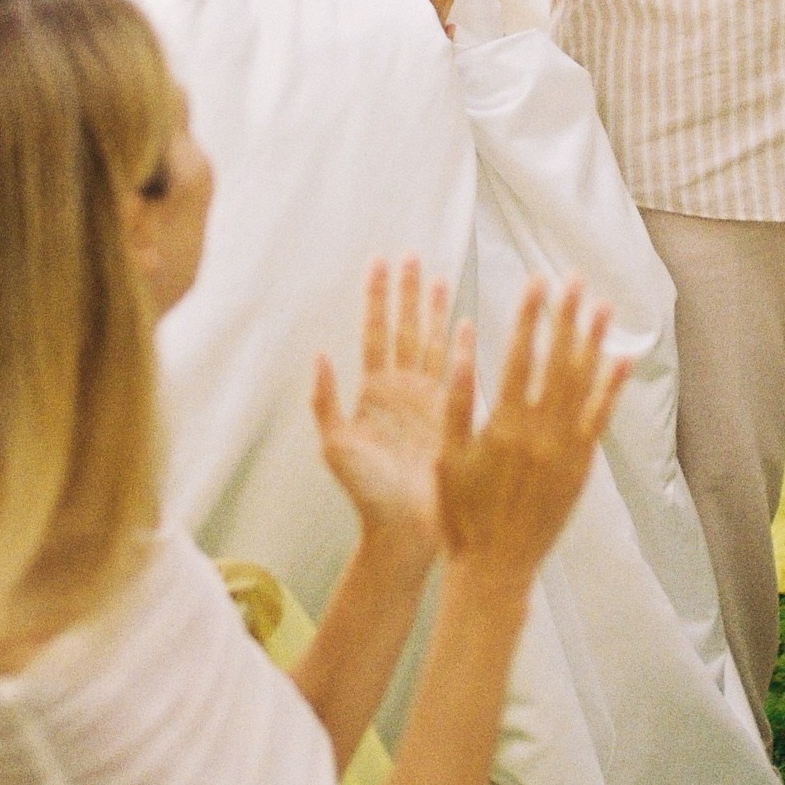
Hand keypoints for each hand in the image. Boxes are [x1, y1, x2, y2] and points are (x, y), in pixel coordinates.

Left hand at [312, 257, 466, 564]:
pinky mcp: (449, 414)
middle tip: (411, 255)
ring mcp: (427, 400)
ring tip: (438, 275)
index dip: (377, 298)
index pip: (375, 333)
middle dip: (407, 292)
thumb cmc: (365, 493)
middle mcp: (400, 390)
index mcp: (372, 392)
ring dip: (433, 310)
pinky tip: (465, 321)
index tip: (379, 262)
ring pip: (431, 343)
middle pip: (405, 329)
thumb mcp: (335, 445)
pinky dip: (459, 346)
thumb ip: (325, 400)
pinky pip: (454, 372)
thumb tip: (319, 354)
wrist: (402, 528)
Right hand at [434, 276, 628, 586]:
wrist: (494, 567)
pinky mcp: (580, 467)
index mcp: (504, 425)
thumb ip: (456, 402)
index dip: (530, 317)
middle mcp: (540, 432)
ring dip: (593, 343)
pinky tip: (620, 361)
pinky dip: (611, 389)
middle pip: (558, 361)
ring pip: (584, 384)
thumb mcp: (447, 458)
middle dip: (566, 318)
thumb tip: (459, 346)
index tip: (537, 282)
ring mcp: (565, 450)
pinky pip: (600, 420)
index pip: (520, 356)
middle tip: (575, 280)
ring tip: (601, 307)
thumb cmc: (460, 515)